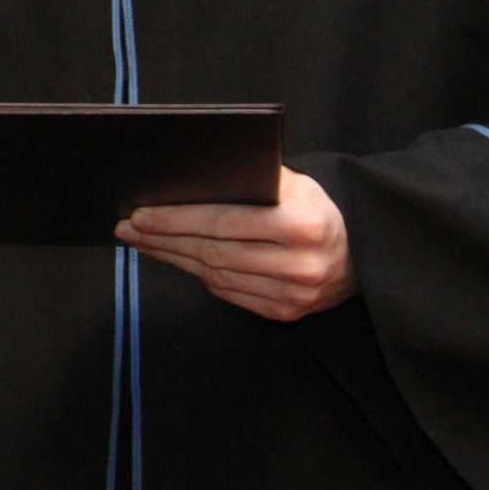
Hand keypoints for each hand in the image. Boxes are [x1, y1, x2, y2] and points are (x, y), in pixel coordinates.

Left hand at [117, 164, 354, 321]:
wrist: (360, 255)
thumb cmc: (315, 210)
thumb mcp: (295, 183)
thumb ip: (252, 179)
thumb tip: (189, 176)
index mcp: (303, 224)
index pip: (225, 222)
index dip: (178, 219)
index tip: (141, 214)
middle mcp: (300, 264)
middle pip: (214, 251)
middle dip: (165, 238)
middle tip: (129, 227)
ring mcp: (293, 295)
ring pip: (216, 275)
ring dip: (173, 258)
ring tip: (143, 241)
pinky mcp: (285, 313)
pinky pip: (229, 293)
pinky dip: (199, 275)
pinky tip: (176, 259)